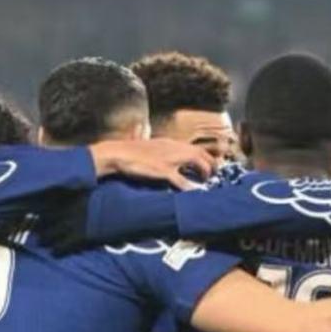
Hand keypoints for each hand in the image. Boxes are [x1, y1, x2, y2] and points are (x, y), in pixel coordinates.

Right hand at [91, 135, 211, 190]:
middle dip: (211, 165)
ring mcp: (171, 160)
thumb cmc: (129, 151)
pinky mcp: (164, 171)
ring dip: (205, 174)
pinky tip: (195, 194)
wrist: (117, 153)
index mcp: (171, 143)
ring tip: (206, 182)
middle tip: (213, 176)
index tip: (209, 166)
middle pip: (202, 154)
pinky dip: (191, 188)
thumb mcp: (145, 144)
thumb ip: (152, 142)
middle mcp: (175, 148)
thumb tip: (146, 137)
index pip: (196, 148)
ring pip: (199, 164)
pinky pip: (184, 182)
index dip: (206, 158)